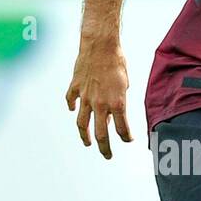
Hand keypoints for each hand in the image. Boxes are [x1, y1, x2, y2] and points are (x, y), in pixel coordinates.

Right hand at [65, 40, 132, 159]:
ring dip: (85, 136)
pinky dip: (72, 107)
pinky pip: (71, 101)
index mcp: (116, 103)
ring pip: (82, 124)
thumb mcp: (124, 84)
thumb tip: (114, 114)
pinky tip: (73, 111)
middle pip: (101, 135)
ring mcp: (85, 98)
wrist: (100, 45)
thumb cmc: (116, 62)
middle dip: (105, 148)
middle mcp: (100, 104)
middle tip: (108, 155)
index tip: (129, 140)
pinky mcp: (75, 88)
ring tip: (88, 143)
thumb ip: (119, 101)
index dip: (126, 137)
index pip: (122, 129)